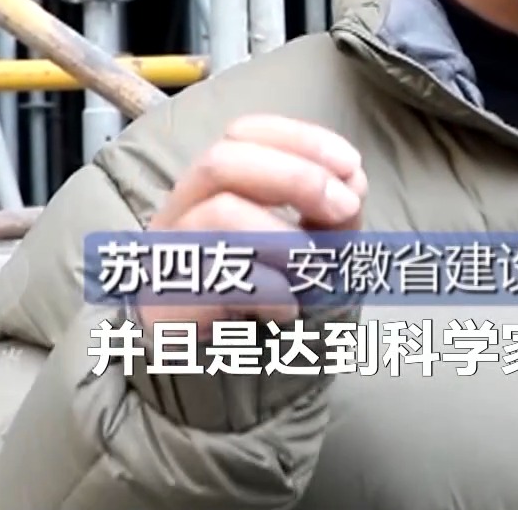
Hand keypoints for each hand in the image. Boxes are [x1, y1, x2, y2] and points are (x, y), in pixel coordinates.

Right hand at [137, 114, 367, 334]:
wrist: (224, 384)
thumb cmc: (270, 306)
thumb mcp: (311, 249)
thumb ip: (330, 214)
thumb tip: (352, 179)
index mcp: (211, 191)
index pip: (241, 133)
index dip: (299, 138)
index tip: (350, 163)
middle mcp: (178, 215)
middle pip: (222, 161)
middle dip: (297, 176)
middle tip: (345, 208)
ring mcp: (165, 259)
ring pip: (219, 215)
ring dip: (286, 238)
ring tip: (312, 269)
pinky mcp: (165, 308)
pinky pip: (220, 281)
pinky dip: (271, 292)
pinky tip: (288, 311)